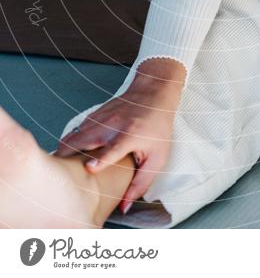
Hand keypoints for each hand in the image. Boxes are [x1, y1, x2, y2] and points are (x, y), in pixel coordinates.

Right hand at [53, 79, 181, 213]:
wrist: (152, 93)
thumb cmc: (156, 126)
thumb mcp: (157, 157)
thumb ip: (140, 184)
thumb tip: (124, 208)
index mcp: (130, 136)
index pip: (113, 148)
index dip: (100, 160)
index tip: (89, 168)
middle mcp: (112, 126)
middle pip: (81, 141)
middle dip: (66, 159)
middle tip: (61, 179)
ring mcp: (100, 119)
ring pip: (72, 137)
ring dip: (64, 154)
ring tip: (62, 171)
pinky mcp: (92, 116)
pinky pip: (74, 132)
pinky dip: (69, 145)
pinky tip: (71, 156)